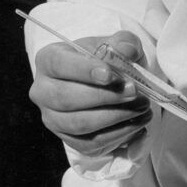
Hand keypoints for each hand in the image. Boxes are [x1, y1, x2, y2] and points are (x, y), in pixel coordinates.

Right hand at [29, 30, 151, 156]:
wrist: (105, 82)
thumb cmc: (105, 59)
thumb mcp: (115, 44)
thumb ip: (123, 43)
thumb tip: (128, 51)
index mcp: (48, 60)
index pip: (59, 64)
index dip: (84, 70)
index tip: (110, 75)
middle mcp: (44, 91)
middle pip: (67, 98)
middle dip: (106, 96)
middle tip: (134, 91)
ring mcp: (53, 119)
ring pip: (80, 124)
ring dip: (116, 117)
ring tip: (143, 107)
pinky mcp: (69, 139)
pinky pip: (91, 143)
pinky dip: (118, 135)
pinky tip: (138, 123)